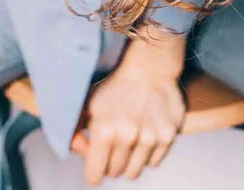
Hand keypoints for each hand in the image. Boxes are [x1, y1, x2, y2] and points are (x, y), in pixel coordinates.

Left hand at [72, 26, 186, 184]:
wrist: (149, 68)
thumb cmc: (115, 87)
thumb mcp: (89, 104)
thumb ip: (76, 130)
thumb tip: (79, 150)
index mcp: (104, 131)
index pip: (94, 175)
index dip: (94, 170)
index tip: (96, 162)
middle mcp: (127, 137)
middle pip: (114, 173)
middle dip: (111, 162)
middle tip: (114, 143)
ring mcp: (149, 138)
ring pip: (134, 172)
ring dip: (129, 161)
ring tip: (129, 141)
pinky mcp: (167, 136)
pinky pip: (153, 163)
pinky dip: (147, 155)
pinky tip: (144, 135)